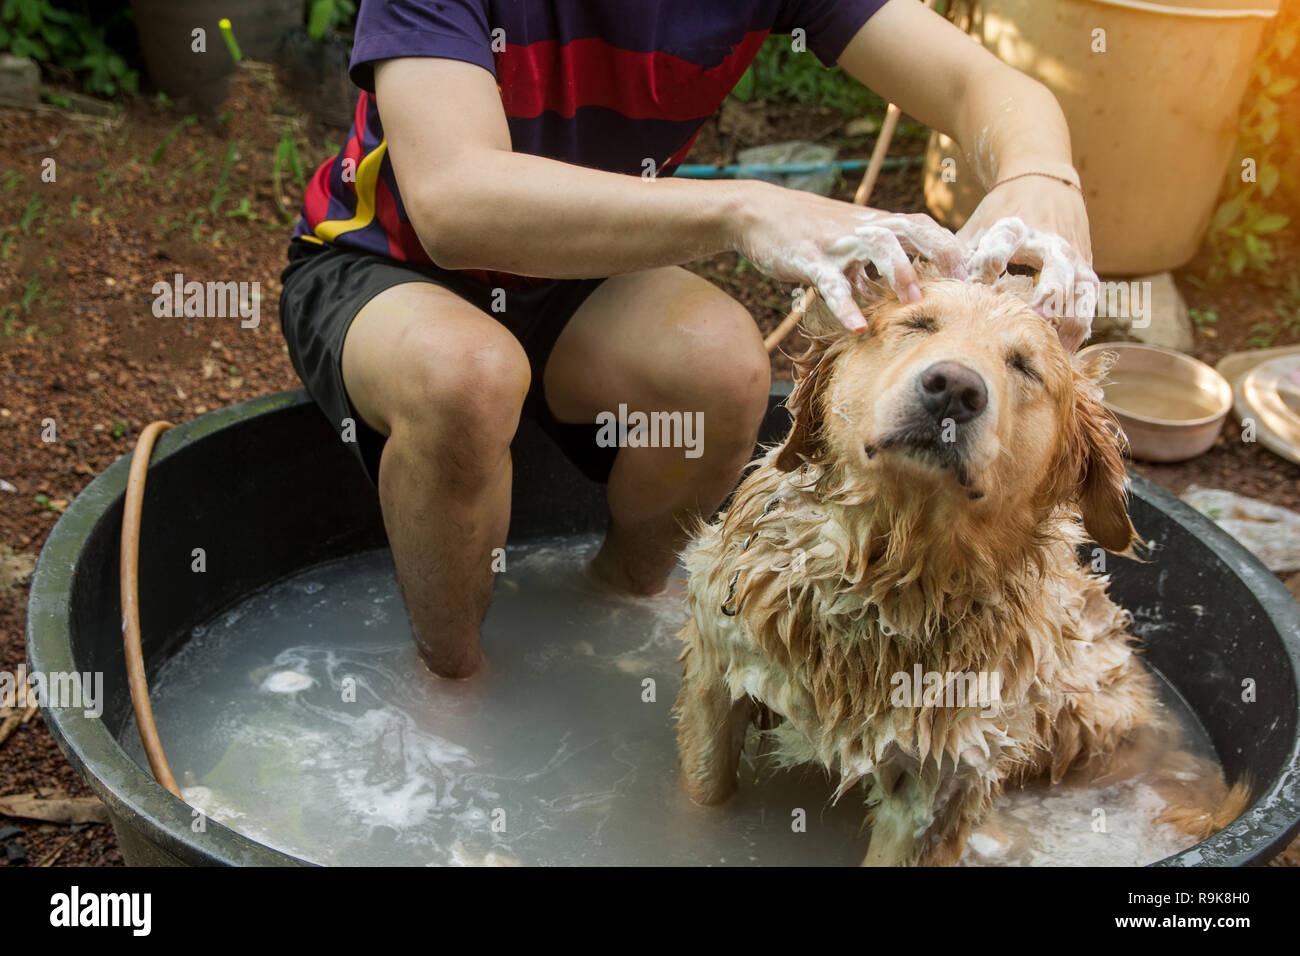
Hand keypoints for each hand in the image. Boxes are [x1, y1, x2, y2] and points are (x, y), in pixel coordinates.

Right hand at [731, 181, 967, 332]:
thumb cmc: (804, 230)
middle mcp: (862, 227)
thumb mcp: (845, 243)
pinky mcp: (809, 257)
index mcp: (874, 223)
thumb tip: (893, 292)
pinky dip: (846, 306)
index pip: (923, 227)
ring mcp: (837, 241)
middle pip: (912, 227)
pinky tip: (857, 328)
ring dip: (900, 272)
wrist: (756, 211)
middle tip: (961, 284)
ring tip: (914, 303)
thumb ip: (870, 263)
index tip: (976, 274)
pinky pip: (832, 282)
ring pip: (878, 246)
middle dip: (940, 252)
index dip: (951, 247)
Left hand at [958, 172, 1098, 351]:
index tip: (981, 279)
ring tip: (1059, 345)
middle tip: (1039, 315)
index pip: (1003, 243)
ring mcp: (1071, 253)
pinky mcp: (1085, 264)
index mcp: (1014, 227)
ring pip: (1079, 286)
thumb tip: (928, 287)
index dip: (992, 260)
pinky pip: (1089, 297)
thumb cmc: (1002, 211)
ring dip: (1071, 314)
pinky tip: (1069, 346)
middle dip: (1050, 290)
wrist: (1044, 181)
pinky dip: (1082, 320)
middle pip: (1056, 265)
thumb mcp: (979, 224)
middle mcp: (1047, 240)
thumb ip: (959, 254)